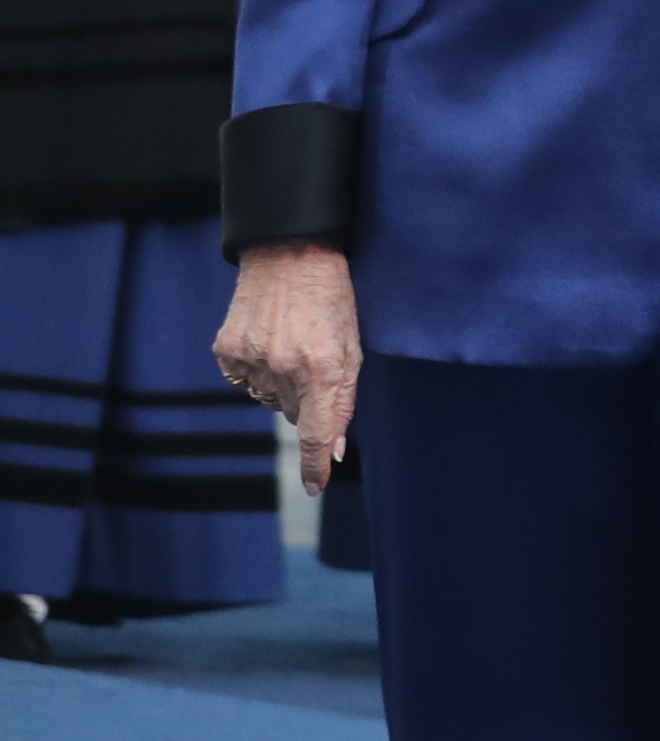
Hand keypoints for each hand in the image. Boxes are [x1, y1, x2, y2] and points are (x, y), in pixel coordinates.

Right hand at [213, 242, 361, 491]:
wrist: (289, 253)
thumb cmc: (332, 297)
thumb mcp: (353, 344)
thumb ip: (344, 399)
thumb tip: (334, 449)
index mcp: (323, 366)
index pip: (316, 433)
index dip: (313, 465)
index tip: (314, 487)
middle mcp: (284, 367)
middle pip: (295, 414)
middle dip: (307, 399)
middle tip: (312, 361)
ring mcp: (251, 359)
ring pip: (268, 399)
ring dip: (281, 385)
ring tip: (291, 344)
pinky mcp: (226, 351)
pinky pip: (242, 381)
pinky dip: (255, 371)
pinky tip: (267, 340)